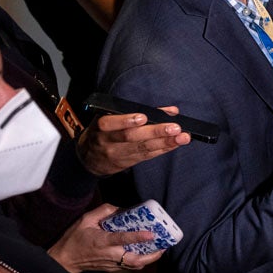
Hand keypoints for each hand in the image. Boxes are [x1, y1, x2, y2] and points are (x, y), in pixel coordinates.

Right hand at [47, 204, 164, 272]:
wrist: (63, 261)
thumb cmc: (74, 239)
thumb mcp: (85, 220)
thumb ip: (103, 211)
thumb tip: (120, 209)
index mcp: (102, 241)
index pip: (122, 240)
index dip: (138, 237)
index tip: (152, 234)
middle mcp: (109, 254)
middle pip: (134, 260)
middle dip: (151, 256)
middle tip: (163, 246)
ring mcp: (111, 264)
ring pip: (134, 266)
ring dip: (149, 259)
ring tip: (160, 249)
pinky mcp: (112, 269)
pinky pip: (129, 266)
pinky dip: (140, 261)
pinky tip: (146, 252)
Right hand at [76, 108, 190, 175]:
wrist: (89, 158)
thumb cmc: (104, 131)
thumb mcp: (110, 118)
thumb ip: (137, 112)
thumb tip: (171, 110)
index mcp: (100, 127)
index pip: (109, 123)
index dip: (126, 121)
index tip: (143, 117)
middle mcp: (108, 142)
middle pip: (131, 137)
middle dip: (155, 132)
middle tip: (174, 128)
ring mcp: (118, 154)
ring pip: (143, 148)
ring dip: (166, 142)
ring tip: (183, 137)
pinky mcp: (128, 162)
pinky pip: (148, 156)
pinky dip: (164, 149)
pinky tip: (176, 144)